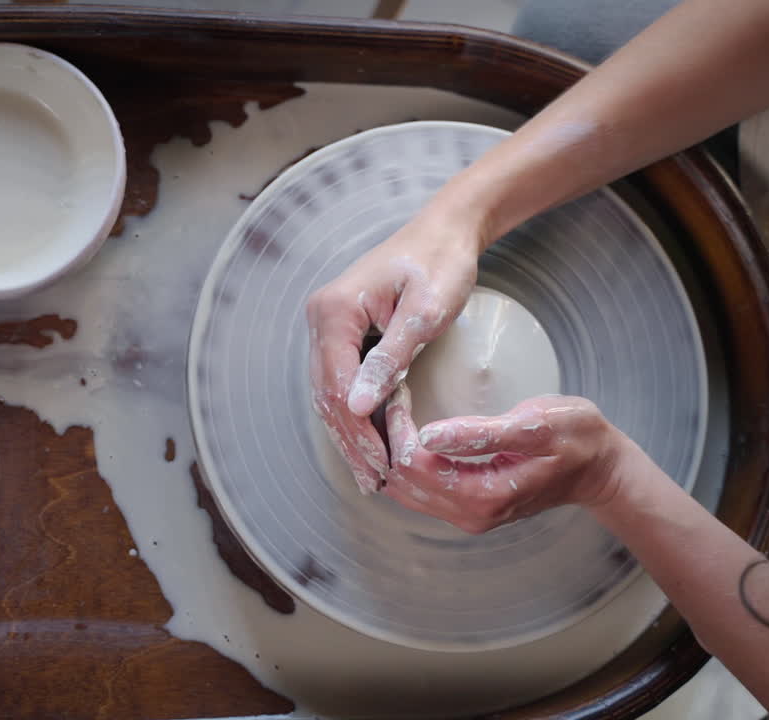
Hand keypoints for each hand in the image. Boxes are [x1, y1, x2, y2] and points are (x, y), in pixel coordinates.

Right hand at [306, 214, 482, 493]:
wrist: (447, 231)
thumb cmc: (441, 264)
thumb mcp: (424, 312)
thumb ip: (390, 358)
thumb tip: (357, 406)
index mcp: (333, 311)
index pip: (336, 383)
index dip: (357, 429)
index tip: (382, 463)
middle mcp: (321, 318)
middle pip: (326, 393)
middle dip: (350, 440)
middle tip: (376, 482)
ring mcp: (329, 325)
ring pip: (331, 392)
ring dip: (350, 434)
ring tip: (372, 474)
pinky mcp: (343, 332)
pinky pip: (343, 381)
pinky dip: (356, 414)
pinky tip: (372, 442)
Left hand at [382, 387, 627, 532]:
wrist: (600, 469)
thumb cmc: (576, 438)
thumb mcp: (536, 424)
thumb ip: (482, 433)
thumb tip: (428, 436)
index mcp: (482, 496)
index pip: (414, 465)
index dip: (398, 429)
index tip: (397, 391)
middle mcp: (468, 514)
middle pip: (401, 480)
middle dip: (386, 439)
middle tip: (385, 395)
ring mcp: (464, 514)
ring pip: (402, 488)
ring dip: (389, 452)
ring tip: (388, 410)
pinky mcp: (463, 506)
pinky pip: (416, 489)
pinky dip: (400, 463)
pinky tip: (398, 433)